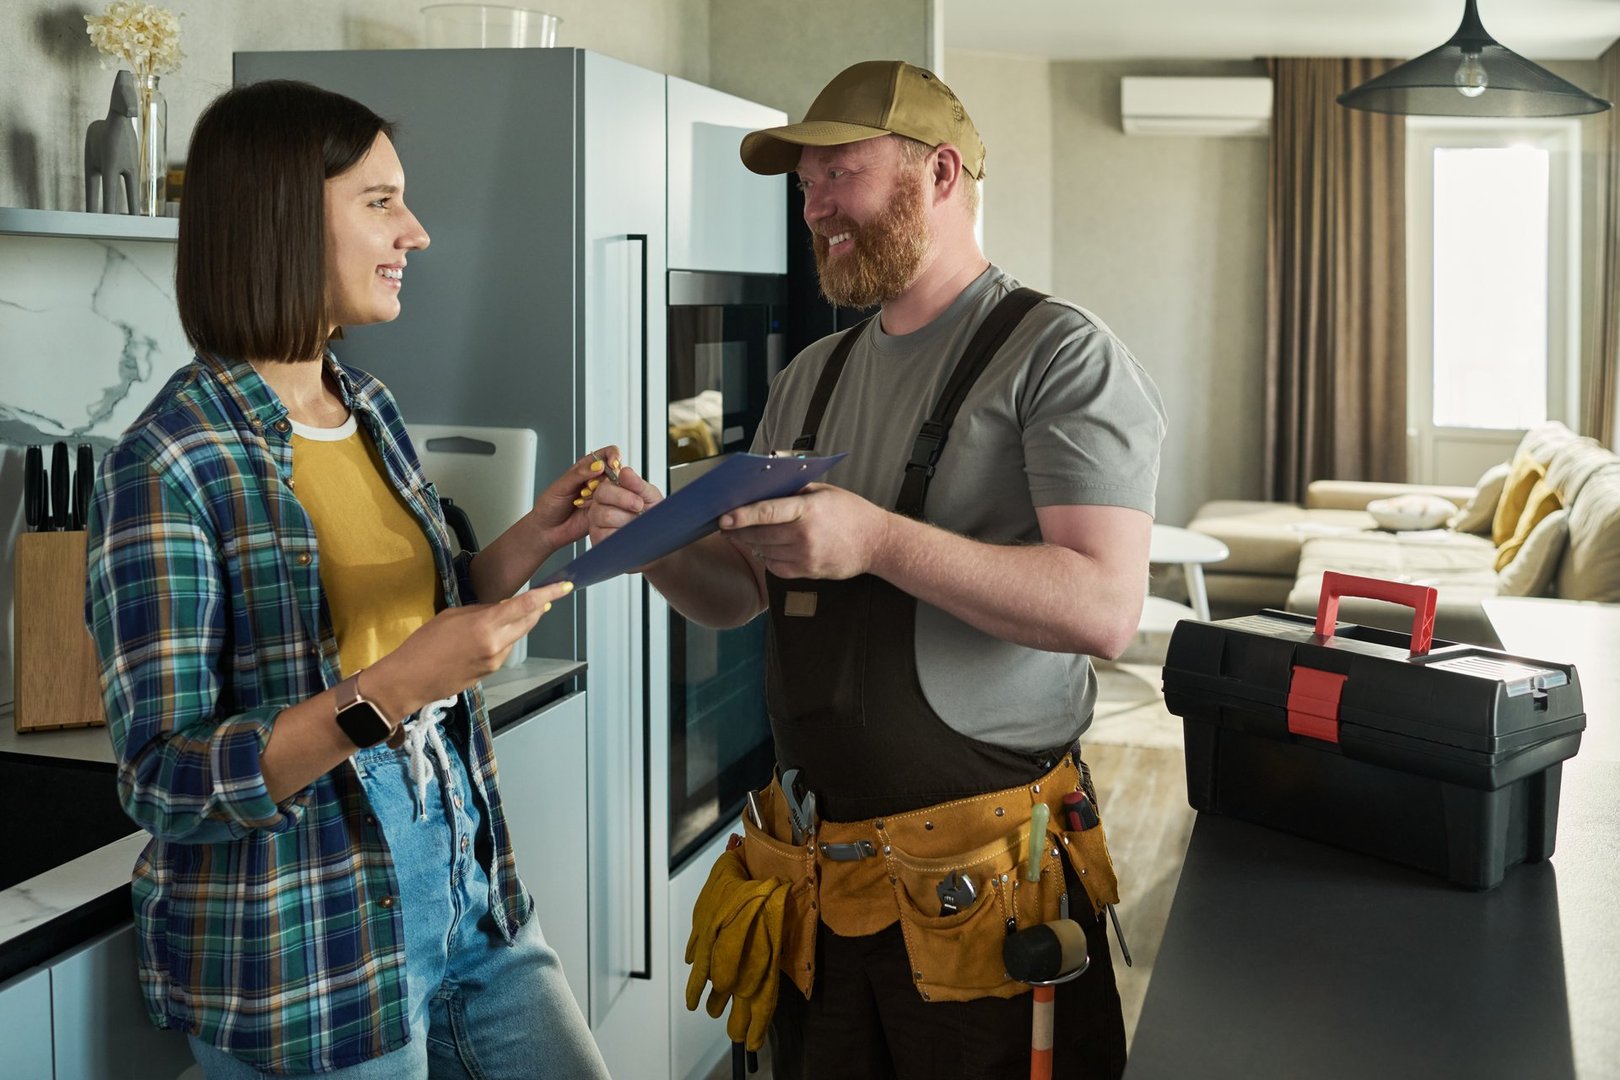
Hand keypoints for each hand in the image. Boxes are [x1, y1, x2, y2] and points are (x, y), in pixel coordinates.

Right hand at [367, 580, 572, 720]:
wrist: (409, 680)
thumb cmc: (423, 645)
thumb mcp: (452, 616)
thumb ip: (482, 610)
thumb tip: (502, 607)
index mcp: (486, 626)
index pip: (526, 606)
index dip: (549, 594)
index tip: (565, 586)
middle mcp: (496, 645)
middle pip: (529, 622)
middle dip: (537, 608)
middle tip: (542, 596)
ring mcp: (495, 661)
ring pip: (517, 636)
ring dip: (517, 624)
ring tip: (497, 615)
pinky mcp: (490, 672)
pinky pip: (505, 649)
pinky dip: (504, 638)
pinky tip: (486, 635)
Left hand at [530, 445, 622, 553]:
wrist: (547, 528)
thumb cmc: (549, 505)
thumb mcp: (561, 485)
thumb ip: (580, 474)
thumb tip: (598, 465)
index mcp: (586, 467)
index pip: (608, 454)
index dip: (613, 456)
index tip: (612, 464)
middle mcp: (596, 480)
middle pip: (615, 472)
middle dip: (603, 480)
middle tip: (588, 487)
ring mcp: (602, 496)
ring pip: (615, 489)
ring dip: (600, 494)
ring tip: (581, 499)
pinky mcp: (604, 510)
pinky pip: (612, 506)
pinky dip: (600, 506)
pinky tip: (585, 508)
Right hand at [586, 464, 663, 546]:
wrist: (659, 539)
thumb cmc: (653, 517)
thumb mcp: (650, 497)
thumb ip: (637, 484)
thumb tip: (625, 472)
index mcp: (611, 493)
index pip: (604, 486)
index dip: (621, 493)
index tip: (639, 500)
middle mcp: (600, 507)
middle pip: (601, 497)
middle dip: (624, 502)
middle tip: (639, 509)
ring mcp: (597, 525)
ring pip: (605, 516)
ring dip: (627, 520)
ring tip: (636, 524)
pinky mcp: (598, 541)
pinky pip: (605, 535)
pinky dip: (623, 535)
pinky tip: (630, 536)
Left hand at [719, 484, 889, 579]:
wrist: (877, 542)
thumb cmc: (850, 512)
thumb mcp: (823, 492)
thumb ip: (793, 492)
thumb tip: (761, 490)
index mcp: (809, 510)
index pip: (767, 511)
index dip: (742, 515)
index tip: (723, 517)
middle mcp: (805, 535)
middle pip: (760, 534)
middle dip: (739, 530)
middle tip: (725, 524)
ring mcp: (806, 556)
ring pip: (765, 551)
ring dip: (750, 543)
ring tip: (743, 534)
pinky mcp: (808, 572)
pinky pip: (776, 567)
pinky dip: (767, 557)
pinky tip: (767, 548)